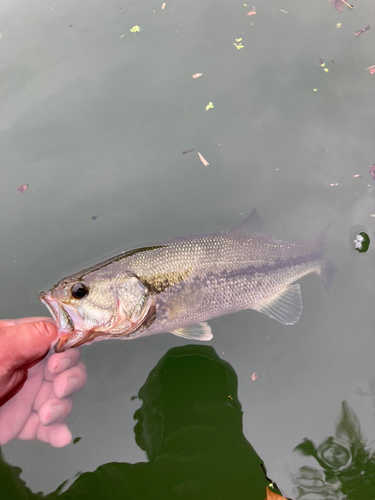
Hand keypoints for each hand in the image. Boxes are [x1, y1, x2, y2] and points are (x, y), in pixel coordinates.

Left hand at [0, 318, 86, 446]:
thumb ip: (28, 336)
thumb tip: (59, 327)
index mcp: (22, 343)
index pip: (58, 339)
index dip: (66, 350)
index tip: (58, 363)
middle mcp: (29, 367)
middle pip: (68, 367)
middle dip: (69, 379)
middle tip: (58, 388)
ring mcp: (28, 395)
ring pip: (62, 397)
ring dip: (61, 407)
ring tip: (46, 416)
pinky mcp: (25, 421)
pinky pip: (50, 426)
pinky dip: (57, 432)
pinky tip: (59, 437)